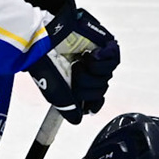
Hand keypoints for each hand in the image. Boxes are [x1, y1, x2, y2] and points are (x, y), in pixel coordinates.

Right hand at [30, 7, 119, 122]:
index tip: (88, 105)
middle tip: (73, 72)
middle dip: (87, 85)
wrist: (45, 39)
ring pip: (107, 76)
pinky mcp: (104, 45)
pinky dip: (102, 62)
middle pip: (101, 89)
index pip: (95, 99)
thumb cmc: (44, 62)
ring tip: (78, 62)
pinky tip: (89, 56)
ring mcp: (96, 58)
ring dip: (92, 73)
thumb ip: (67, 107)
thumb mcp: (55, 92)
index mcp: (75, 82)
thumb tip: (77, 120)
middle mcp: (87, 71)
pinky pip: (114, 61)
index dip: (95, 103)